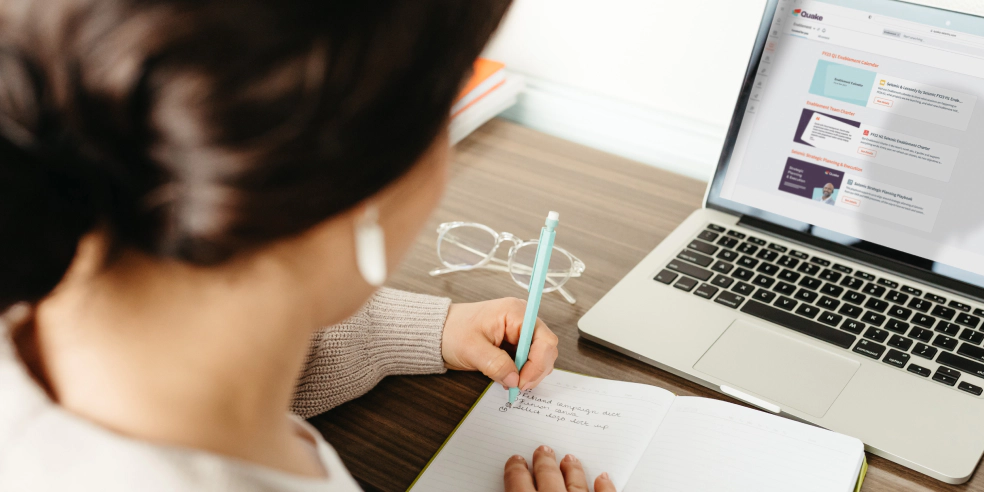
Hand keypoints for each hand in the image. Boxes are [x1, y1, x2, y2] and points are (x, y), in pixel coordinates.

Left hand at [441, 298, 558, 390]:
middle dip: (535, 370)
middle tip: (517, 386)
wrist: (438, 332)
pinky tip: (509, 377)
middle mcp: (523, 320)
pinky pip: (529, 360)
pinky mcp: (515, 343)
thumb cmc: (453, 331)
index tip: (522, 381)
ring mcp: (520, 332)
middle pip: (546, 348)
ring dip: (530, 373)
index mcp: (515, 313)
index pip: (544, 339)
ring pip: (540, 356)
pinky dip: (523, 372)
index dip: (538, 363)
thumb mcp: (472, 349)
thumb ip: (496, 364)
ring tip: (511, 381)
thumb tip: (515, 379)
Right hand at [504, 445, 615, 491]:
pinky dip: (605, 487)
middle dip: (544, 463)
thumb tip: (509, 488)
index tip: (516, 462)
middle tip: (543, 450)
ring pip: (576, 484)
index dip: (516, 472)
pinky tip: (603, 477)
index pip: (518, 484)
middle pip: (548, 478)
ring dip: (572, 470)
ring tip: (569, 458)